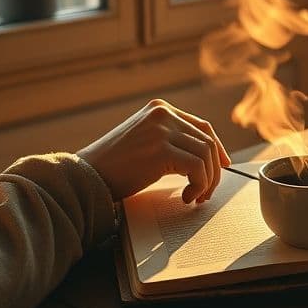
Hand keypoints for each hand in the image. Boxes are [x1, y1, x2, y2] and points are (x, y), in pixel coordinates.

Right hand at [78, 99, 230, 203]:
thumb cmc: (112, 167)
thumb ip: (169, 141)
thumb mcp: (144, 142)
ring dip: (207, 180)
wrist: (85, 176)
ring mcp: (162, 129)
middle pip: (208, 141)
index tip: (223, 166)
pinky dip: (198, 185)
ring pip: (206, 154)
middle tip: (206, 193)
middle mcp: (163, 114)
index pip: (201, 126)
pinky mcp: (161, 149)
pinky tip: (186, 197)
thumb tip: (202, 157)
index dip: (217, 148)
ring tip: (195, 197)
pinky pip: (197, 167)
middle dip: (213, 170)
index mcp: (159, 109)